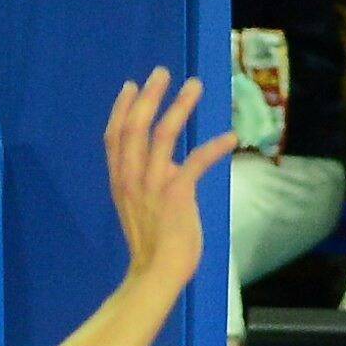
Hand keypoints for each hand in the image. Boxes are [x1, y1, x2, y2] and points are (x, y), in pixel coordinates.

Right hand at [103, 66, 237, 293]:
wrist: (156, 273)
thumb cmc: (151, 245)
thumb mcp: (136, 207)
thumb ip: (143, 182)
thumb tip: (164, 163)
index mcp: (120, 180)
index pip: (114, 136)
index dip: (122, 108)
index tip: (131, 86)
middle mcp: (132, 178)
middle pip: (136, 126)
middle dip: (150, 96)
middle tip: (162, 72)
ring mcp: (153, 185)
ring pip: (163, 134)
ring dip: (181, 106)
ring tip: (195, 86)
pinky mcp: (177, 195)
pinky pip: (197, 162)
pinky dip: (215, 147)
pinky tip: (231, 136)